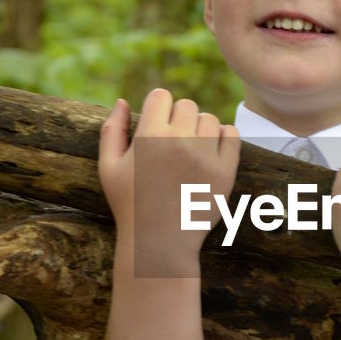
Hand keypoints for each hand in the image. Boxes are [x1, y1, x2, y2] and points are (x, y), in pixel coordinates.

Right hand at [98, 88, 239, 271]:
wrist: (158, 243)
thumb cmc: (129, 205)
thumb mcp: (108, 168)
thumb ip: (111, 130)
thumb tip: (122, 101)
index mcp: (149, 137)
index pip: (161, 96)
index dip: (158, 108)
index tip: (155, 127)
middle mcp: (179, 142)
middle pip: (187, 105)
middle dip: (178, 118)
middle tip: (171, 143)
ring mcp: (205, 157)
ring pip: (209, 119)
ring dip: (200, 128)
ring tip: (189, 149)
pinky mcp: (225, 172)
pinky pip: (232, 135)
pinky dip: (223, 138)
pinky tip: (209, 151)